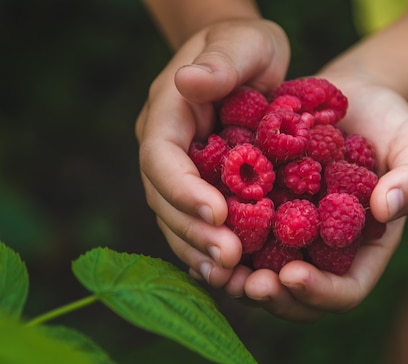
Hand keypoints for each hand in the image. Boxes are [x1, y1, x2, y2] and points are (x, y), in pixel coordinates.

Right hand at [135, 19, 289, 286]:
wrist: (246, 59)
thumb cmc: (244, 45)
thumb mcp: (241, 41)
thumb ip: (220, 61)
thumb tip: (188, 81)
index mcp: (167, 115)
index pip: (161, 158)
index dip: (182, 189)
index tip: (217, 214)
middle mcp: (167, 151)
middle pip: (165, 200)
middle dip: (194, 232)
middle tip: (230, 259)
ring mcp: (182, 173)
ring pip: (177, 221)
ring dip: (200, 252)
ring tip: (231, 279)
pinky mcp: (203, 189)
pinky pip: (198, 225)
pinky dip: (212, 250)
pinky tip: (234, 275)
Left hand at [236, 75, 407, 321]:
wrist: (351, 98)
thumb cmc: (391, 124)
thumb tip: (388, 207)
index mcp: (361, 250)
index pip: (343, 291)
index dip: (319, 292)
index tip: (292, 275)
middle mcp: (320, 251)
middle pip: (294, 294)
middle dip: (270, 295)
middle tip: (245, 284)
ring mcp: (287, 234)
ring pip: (259, 271)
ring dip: (236, 276)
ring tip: (215, 266)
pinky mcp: (261, 209)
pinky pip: (238, 234)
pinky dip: (220, 238)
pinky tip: (199, 230)